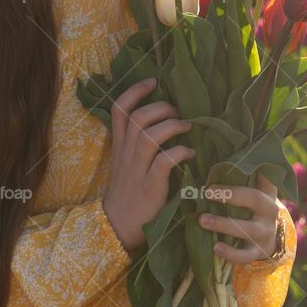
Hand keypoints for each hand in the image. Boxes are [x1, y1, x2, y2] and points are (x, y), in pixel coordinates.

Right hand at [103, 77, 195, 253]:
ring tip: (186, 128)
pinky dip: (178, 152)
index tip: (153, 81)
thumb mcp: (127, 164)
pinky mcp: (149, 186)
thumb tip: (164, 121)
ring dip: (171, 127)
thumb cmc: (129, 193)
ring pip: (148, 136)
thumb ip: (138, 144)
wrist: (118, 225)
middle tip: (178, 112)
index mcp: (119, 146)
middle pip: (137, 118)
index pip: (120, 110)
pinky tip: (188, 153)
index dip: (135, 91)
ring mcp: (137, 170)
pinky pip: (163, 162)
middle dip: (160, 108)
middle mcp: (126, 154)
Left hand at [197, 171, 282, 263]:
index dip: (252, 168)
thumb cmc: (250, 209)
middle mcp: (269, 211)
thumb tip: (211, 159)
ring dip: (224, 224)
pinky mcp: (257, 251)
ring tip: (202, 220)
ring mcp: (265, 232)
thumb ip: (239, 179)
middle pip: (255, 199)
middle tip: (207, 191)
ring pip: (248, 229)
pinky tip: (215, 248)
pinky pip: (245, 255)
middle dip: (231, 194)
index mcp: (267, 192)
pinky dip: (230, 253)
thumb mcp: (250, 192)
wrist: (267, 240)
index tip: (230, 163)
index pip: (265, 176)